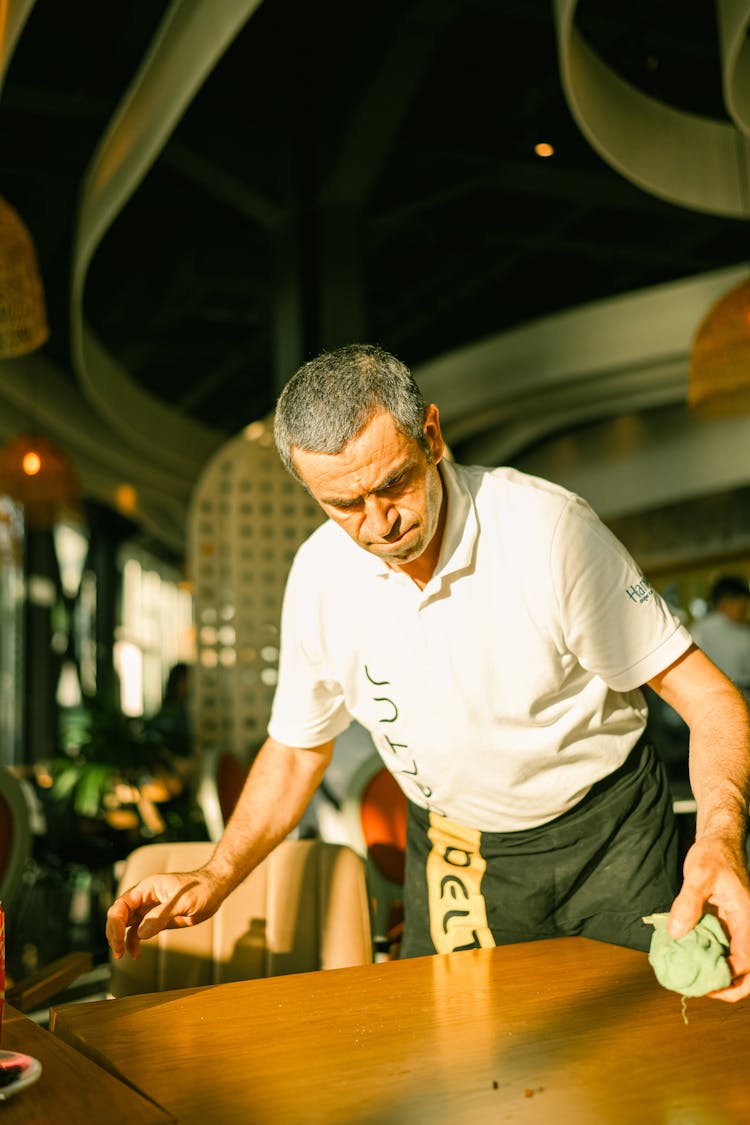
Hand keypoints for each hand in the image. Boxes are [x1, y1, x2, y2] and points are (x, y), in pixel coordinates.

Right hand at [106, 869, 220, 959]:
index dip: (116, 922)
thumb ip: (161, 916)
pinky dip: (132, 942)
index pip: (122, 904)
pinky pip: (138, 931)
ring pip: (125, 923)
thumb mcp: (184, 902)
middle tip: (117, 951)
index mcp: (148, 887)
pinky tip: (134, 954)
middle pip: (119, 913)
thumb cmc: (202, 889)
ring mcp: (149, 908)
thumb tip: (140, 932)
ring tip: (120, 954)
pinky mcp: (156, 918)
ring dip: (120, 938)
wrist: (216, 889)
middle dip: (114, 932)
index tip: (118, 939)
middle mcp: (145, 897)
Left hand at [668, 836, 749, 1001]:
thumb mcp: (698, 875)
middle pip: (747, 972)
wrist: (719, 843)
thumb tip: (677, 933)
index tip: (704, 981)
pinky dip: (707, 958)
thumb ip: (688, 902)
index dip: (728, 977)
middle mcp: (745, 929)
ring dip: (717, 975)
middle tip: (699, 988)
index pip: (745, 961)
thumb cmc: (713, 856)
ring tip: (690, 977)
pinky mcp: (725, 926)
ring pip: (734, 963)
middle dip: (728, 987)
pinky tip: (686, 957)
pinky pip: (720, 949)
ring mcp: (735, 929)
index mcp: (747, 921)